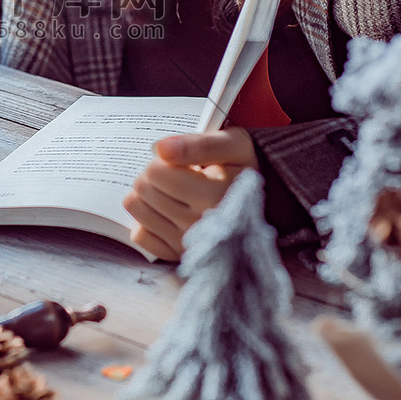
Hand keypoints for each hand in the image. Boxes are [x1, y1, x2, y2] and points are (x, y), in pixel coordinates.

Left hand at [124, 127, 258, 260]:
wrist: (263, 203)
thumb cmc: (242, 169)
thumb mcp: (233, 145)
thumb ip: (199, 144)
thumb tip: (160, 149)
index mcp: (215, 196)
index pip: (156, 172)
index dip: (163, 161)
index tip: (181, 163)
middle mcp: (201, 224)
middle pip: (144, 188)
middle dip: (154, 176)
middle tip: (176, 176)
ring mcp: (188, 244)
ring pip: (137, 209)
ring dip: (147, 195)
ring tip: (170, 192)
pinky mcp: (177, 255)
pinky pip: (139, 235)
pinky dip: (146, 221)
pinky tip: (165, 212)